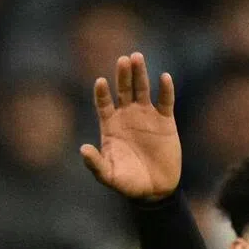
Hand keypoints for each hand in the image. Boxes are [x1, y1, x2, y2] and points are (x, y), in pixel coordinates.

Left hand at [80, 53, 179, 199]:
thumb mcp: (109, 176)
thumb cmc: (128, 183)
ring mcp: (146, 115)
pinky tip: (164, 78)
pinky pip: (165, 100)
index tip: (100, 82)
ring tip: (137, 58)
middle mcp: (127, 115)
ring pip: (142, 88)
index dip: (102, 93)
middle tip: (123, 60)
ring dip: (140, 73)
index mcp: (110, 125)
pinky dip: (165, 89)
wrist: (155, 190)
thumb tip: (83, 149)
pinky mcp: (165, 120)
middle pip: (123, 89)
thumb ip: (96, 164)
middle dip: (122, 75)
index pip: (104, 103)